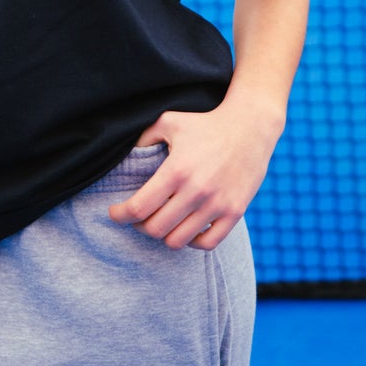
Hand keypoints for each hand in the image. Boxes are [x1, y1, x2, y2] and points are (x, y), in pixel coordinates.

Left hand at [107, 99, 284, 249]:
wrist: (250, 125)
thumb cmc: (205, 124)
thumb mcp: (169, 122)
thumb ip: (142, 138)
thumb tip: (123, 155)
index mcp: (176, 170)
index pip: (138, 207)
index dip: (120, 215)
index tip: (114, 213)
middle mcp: (196, 190)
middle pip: (155, 229)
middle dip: (139, 226)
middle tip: (138, 217)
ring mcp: (218, 204)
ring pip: (178, 241)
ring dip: (164, 235)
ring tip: (162, 222)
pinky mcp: (235, 211)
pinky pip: (208, 243)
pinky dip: (192, 242)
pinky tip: (187, 228)